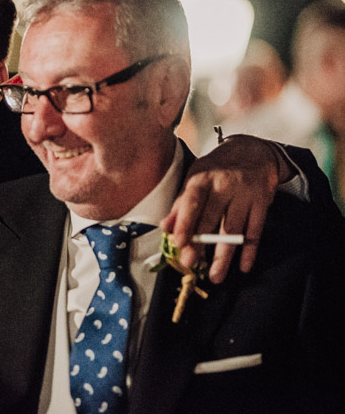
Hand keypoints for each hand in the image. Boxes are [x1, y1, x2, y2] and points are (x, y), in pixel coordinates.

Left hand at [162, 135, 289, 283]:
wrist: (253, 151)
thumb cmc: (216, 169)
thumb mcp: (195, 179)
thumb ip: (180, 204)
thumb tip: (165, 228)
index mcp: (202, 177)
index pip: (191, 201)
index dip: (184, 222)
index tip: (178, 242)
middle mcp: (224, 185)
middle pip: (211, 219)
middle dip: (201, 244)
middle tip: (191, 264)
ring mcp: (245, 194)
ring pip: (233, 229)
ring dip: (224, 255)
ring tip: (215, 276)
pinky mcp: (262, 203)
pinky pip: (256, 231)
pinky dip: (249, 251)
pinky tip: (243, 266)